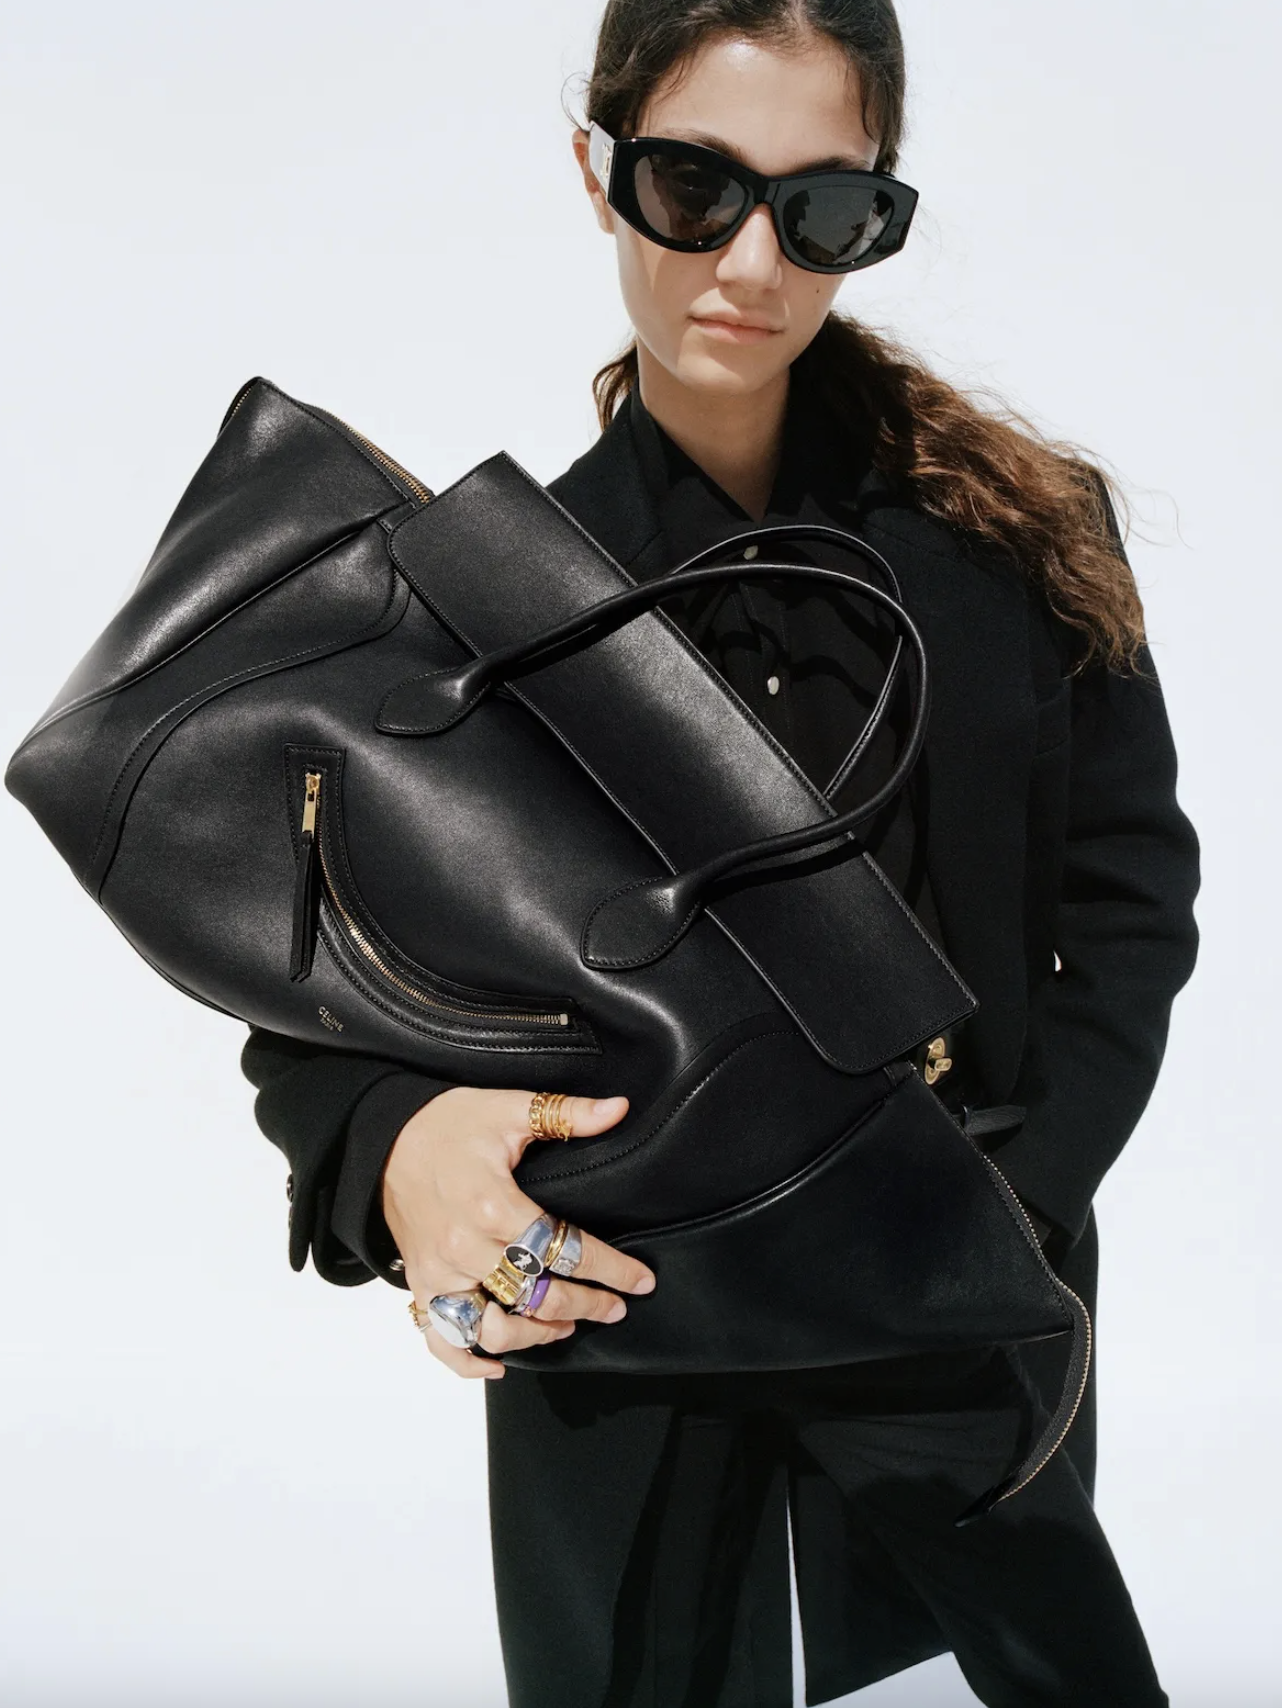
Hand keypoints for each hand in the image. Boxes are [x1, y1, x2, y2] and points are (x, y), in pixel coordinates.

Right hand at [382, 1086, 655, 1379]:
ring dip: (537, 1336)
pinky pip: (443, 1339)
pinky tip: (501, 1365)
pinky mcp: (421, 1286)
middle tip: (615, 1307)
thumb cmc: (449, 1124)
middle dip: (587, 1305)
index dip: (610, 1269)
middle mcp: (466, 1247)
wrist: (383, 1140)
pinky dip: (469, 1362)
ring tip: (568, 1327)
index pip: (565, 1248)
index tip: (640, 1281)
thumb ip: (566, 1113)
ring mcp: (441, 1274)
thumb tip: (619, 1109)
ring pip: (495, 1330)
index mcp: (493, 1204)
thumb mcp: (508, 1107)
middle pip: (538, 1296)